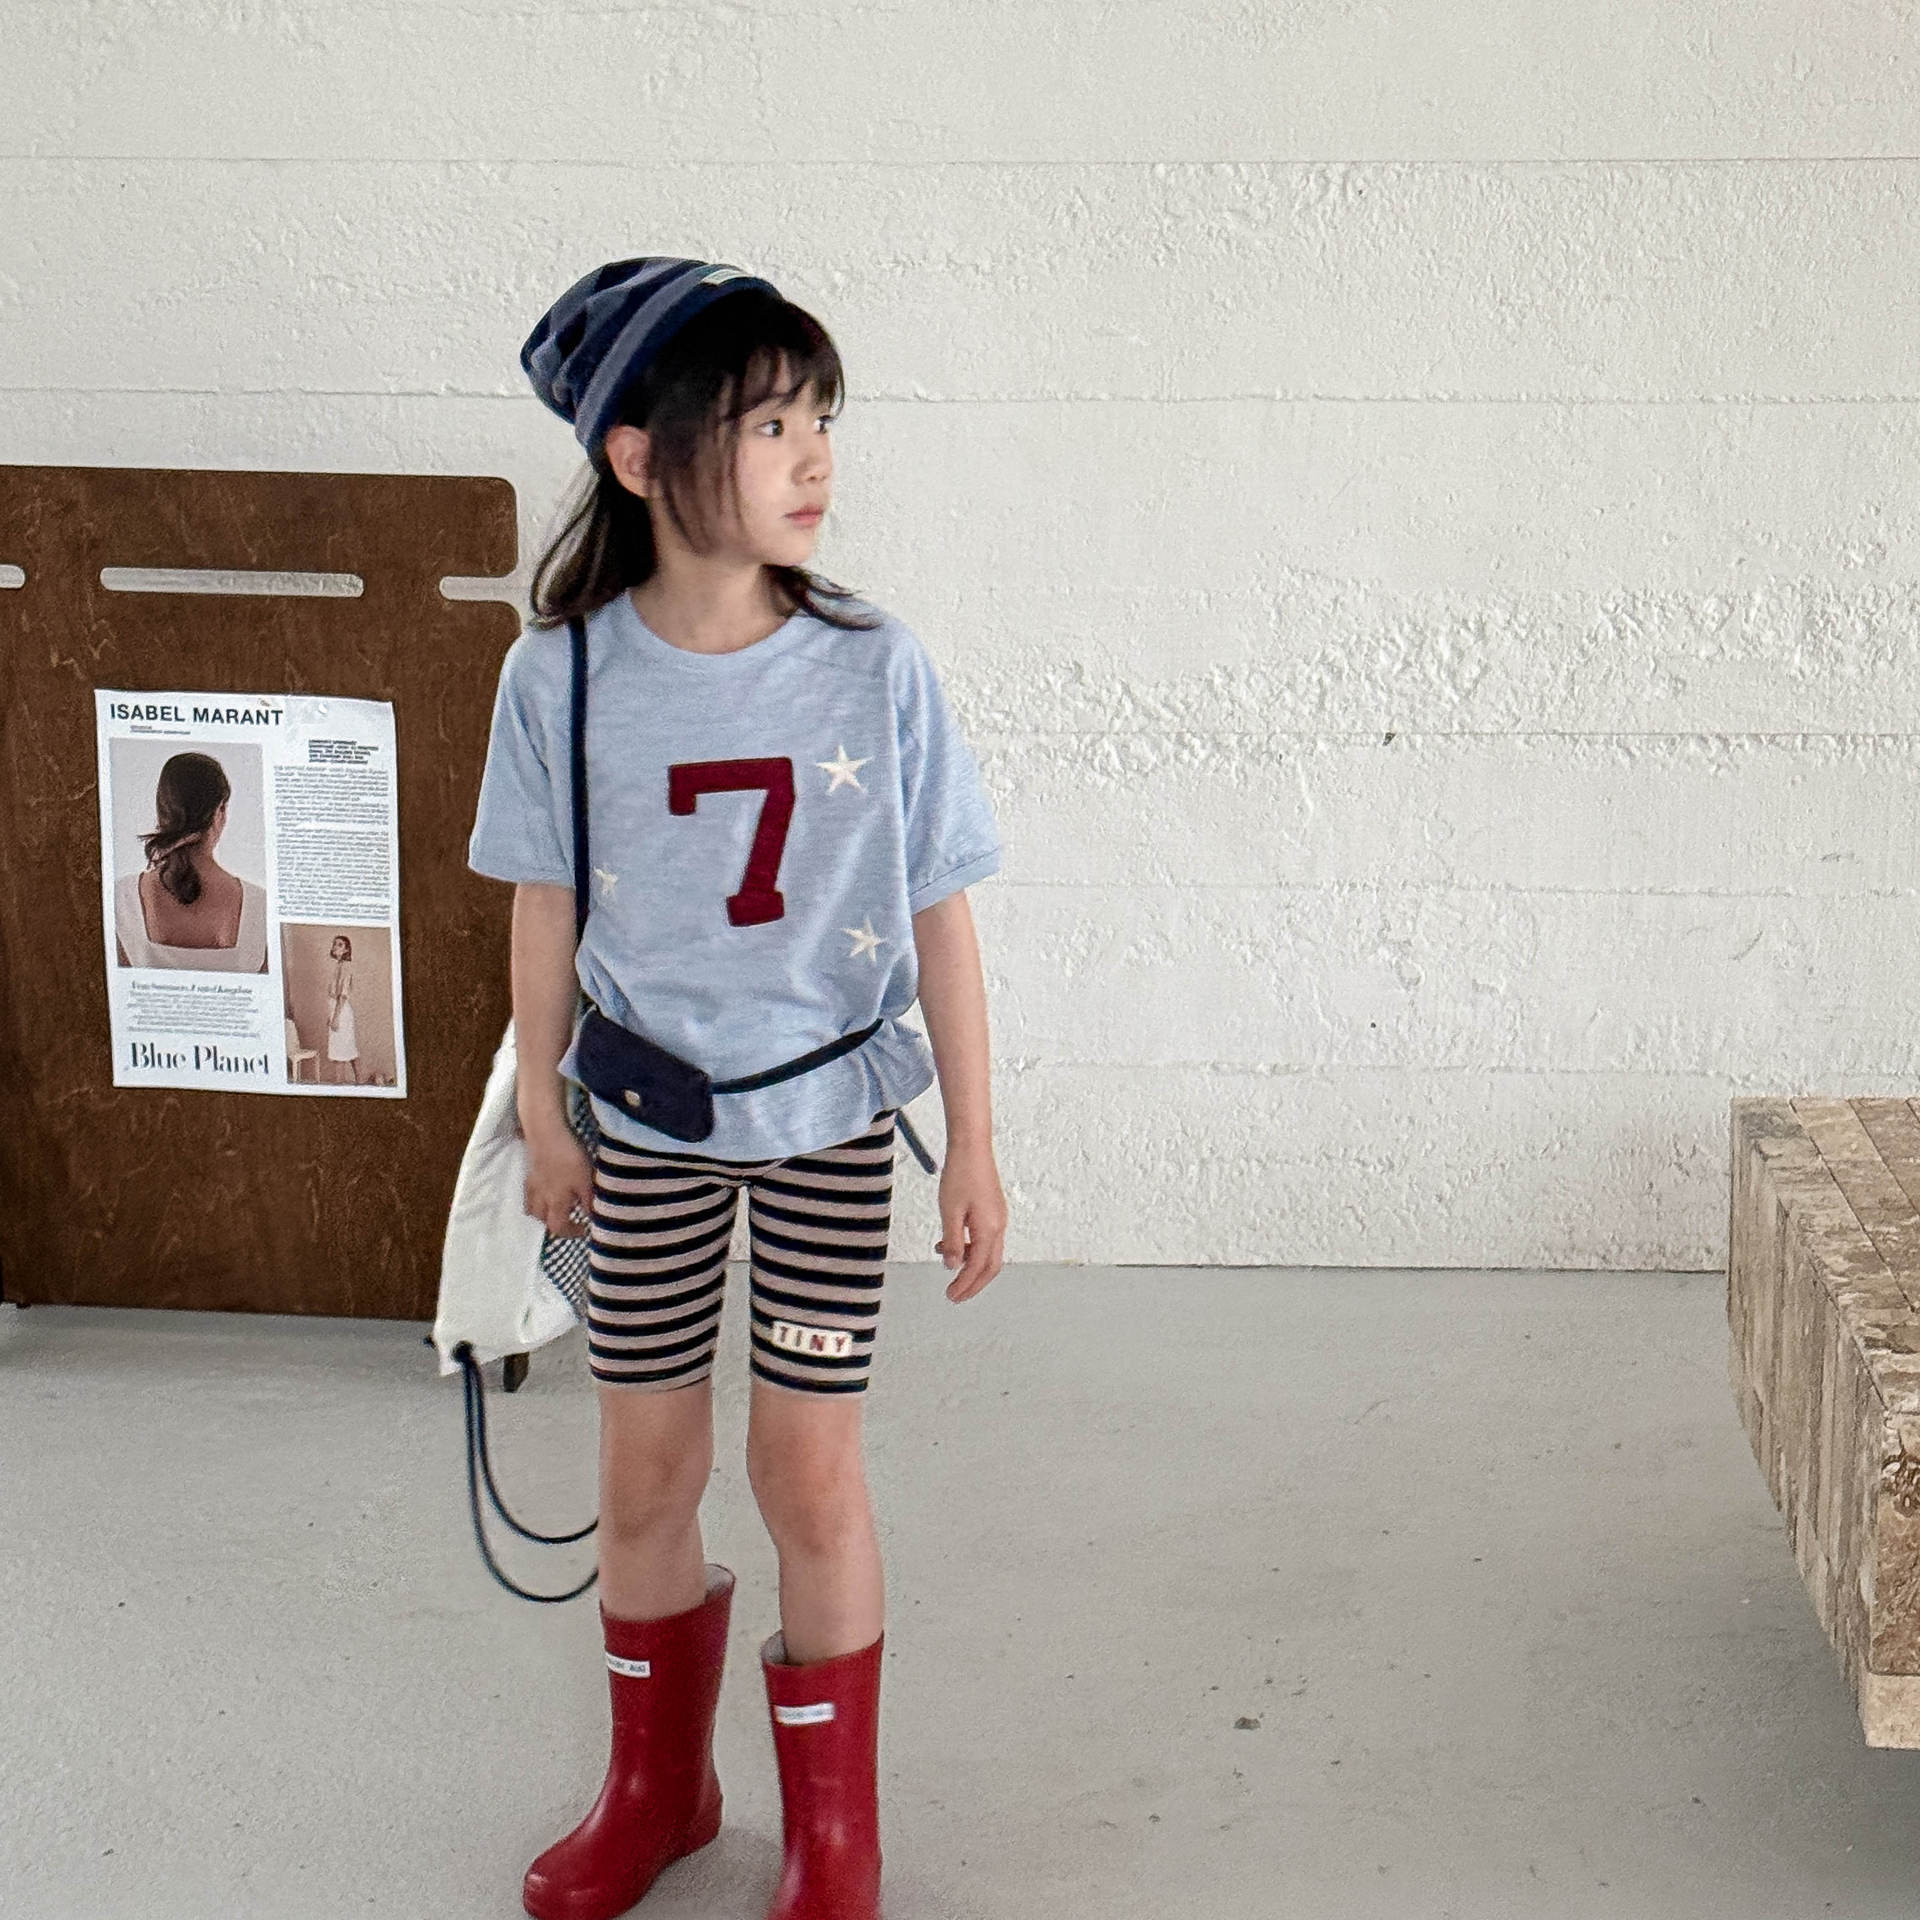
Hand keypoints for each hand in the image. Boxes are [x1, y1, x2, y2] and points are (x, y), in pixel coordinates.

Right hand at [524, 1124, 593, 1237]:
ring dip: (543, 1212)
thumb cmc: (570, 1158)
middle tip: (570, 1218)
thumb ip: (589, 1200)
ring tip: (556, 1206)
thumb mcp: (586, 1180)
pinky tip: (546, 1189)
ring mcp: (532, 1185)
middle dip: (556, 1224)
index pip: (558, 1227)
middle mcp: (540, 1198)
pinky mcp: (529, 1172)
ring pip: (532, 1208)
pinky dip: (536, 1198)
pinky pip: (528, 1194)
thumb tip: (593, 1217)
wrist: (547, 1133)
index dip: (571, 1233)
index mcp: (556, 1202)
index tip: (583, 1230)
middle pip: (542, 1220)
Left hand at [934, 1140, 1005, 1301]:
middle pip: (990, 1266)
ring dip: (969, 1264)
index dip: (965, 1285)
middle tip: (955, 1295)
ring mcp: (998, 1218)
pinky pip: (984, 1238)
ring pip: (987, 1253)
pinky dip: (969, 1248)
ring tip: (948, 1266)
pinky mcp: (993, 1210)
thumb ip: (952, 1241)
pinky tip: (949, 1242)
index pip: (978, 1267)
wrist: (972, 1146)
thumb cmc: (960, 1174)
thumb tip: (952, 1267)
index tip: (951, 1296)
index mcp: (989, 1229)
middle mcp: (998, 1226)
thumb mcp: (950, 1211)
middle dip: (973, 1283)